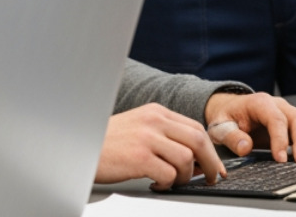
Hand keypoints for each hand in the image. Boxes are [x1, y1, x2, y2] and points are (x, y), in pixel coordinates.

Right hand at [95, 103, 222, 187]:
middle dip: (209, 163)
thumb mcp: (138, 127)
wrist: (80, 146)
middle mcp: (153, 121)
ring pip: (186, 159)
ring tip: (171, 181)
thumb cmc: (108, 142)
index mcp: (156, 111)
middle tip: (209, 178)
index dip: (210, 150)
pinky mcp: (139, 157)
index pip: (195, 128)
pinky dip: (168, 184)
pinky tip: (156, 183)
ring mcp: (146, 138)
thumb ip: (163, 134)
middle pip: (198, 140)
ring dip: (185, 177)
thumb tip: (193, 156)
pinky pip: (169, 174)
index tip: (215, 166)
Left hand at [204, 92, 295, 164]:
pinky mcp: (294, 122)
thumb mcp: (220, 126)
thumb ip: (231, 136)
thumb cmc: (226, 117)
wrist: (229, 109)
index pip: (275, 119)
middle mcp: (277, 105)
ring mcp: (288, 112)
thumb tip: (245, 147)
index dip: (280, 139)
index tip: (280, 158)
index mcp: (259, 103)